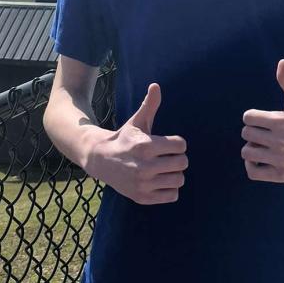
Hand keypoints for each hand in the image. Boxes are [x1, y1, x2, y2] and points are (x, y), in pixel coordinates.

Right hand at [87, 84, 187, 204]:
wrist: (101, 160)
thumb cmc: (124, 139)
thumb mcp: (136, 122)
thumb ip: (149, 105)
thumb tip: (156, 85)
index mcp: (145, 145)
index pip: (181, 145)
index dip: (177, 143)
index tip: (168, 144)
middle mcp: (144, 166)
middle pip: (182, 163)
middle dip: (178, 158)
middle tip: (167, 157)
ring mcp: (143, 184)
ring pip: (179, 180)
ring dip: (175, 174)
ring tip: (164, 169)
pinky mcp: (142, 197)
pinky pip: (172, 196)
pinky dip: (170, 189)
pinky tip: (160, 181)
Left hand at [241, 59, 283, 182]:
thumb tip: (282, 62)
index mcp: (282, 121)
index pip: (248, 117)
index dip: (252, 116)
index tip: (261, 119)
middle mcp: (281, 141)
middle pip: (246, 134)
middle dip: (252, 131)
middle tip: (263, 132)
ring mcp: (282, 159)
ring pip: (247, 153)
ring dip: (252, 148)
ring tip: (262, 145)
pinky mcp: (282, 174)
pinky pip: (253, 172)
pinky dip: (251, 166)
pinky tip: (260, 159)